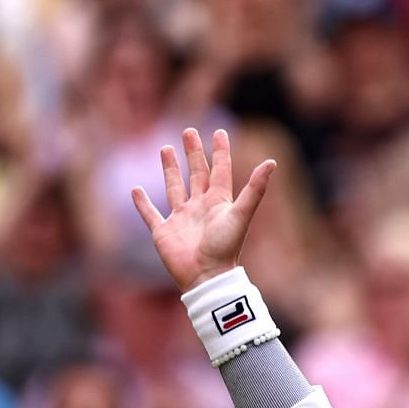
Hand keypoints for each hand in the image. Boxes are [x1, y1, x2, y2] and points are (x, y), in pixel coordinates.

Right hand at [132, 128, 274, 292]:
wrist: (207, 276)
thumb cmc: (225, 247)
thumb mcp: (241, 214)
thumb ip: (255, 189)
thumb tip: (272, 162)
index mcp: (219, 202)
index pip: (220, 170)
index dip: (220, 152)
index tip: (220, 132)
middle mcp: (200, 207)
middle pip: (196, 173)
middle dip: (193, 153)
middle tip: (188, 131)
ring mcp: (181, 219)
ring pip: (174, 188)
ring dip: (170, 169)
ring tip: (165, 149)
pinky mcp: (163, 232)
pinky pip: (150, 214)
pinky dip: (142, 204)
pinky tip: (136, 190)